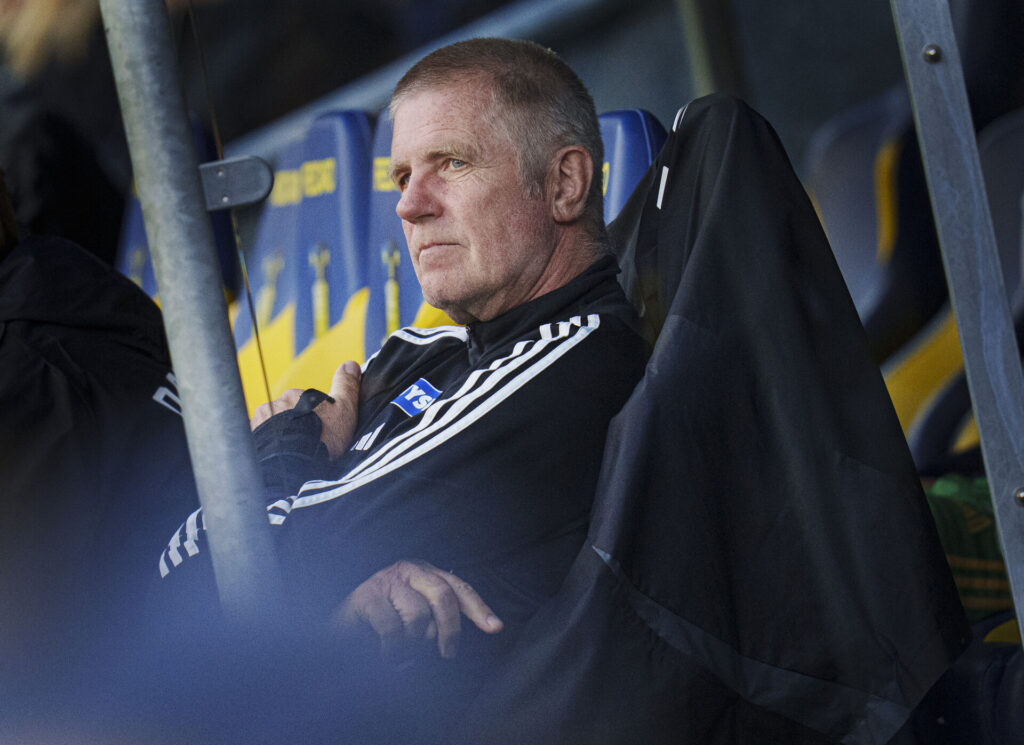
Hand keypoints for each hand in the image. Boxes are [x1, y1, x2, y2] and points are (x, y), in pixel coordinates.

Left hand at [249, 361, 360, 457]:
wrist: (295, 466)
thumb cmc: (322, 439)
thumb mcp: (344, 410)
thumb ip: (346, 386)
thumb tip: (350, 364)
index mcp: (295, 395)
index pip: (306, 404)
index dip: (317, 419)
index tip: (322, 433)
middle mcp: (274, 404)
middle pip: (288, 415)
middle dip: (296, 427)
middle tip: (309, 445)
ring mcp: (259, 422)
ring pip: (273, 428)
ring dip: (282, 438)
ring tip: (295, 455)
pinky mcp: (250, 440)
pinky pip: (261, 442)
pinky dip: (269, 448)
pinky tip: (281, 458)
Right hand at [334, 560, 502, 661]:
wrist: (338, 631)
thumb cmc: (382, 627)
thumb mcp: (416, 620)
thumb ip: (439, 621)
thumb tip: (475, 632)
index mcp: (425, 574)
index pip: (459, 587)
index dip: (478, 608)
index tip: (496, 628)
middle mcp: (408, 571)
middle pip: (443, 596)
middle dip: (450, 630)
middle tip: (446, 654)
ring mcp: (386, 582)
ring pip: (418, 616)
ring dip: (414, 644)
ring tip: (403, 654)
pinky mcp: (366, 597)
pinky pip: (393, 628)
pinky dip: (394, 650)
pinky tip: (386, 656)